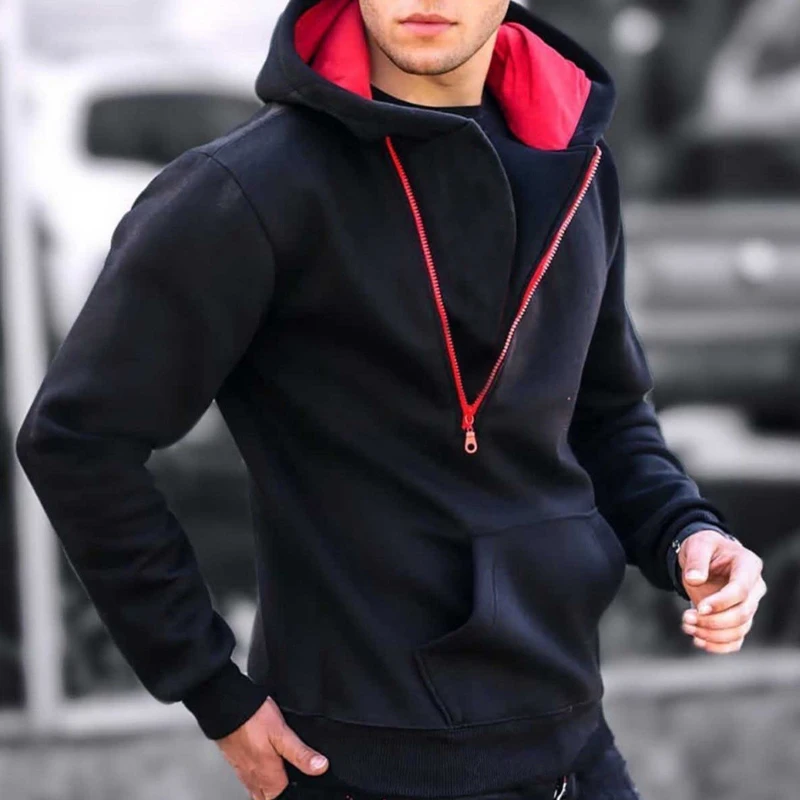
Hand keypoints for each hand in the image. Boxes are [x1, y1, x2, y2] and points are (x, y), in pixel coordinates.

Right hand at [215, 696, 328, 799]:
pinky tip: (262, 769)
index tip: (303, 787)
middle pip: (269, 797)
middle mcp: (254, 777)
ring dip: (268, 790)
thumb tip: (320, 767)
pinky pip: (248, 779)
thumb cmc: (253, 718)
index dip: (295, 793)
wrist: (226, 707)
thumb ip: (300, 753)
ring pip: (257, 790)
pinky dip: (258, 779)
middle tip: (290, 785)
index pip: (283, 796)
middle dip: (279, 794)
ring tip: (278, 784)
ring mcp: (243, 770)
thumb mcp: (282, 733)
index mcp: (268, 775)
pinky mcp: (236, 760)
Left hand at [678, 529, 766, 652]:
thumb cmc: (704, 547)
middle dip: (713, 621)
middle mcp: (754, 588)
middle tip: (686, 618)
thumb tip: (694, 579)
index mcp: (748, 566)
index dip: (721, 603)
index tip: (700, 608)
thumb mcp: (698, 545)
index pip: (741, 591)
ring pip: (739, 629)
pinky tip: (699, 641)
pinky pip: (736, 639)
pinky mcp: (739, 619)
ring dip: (712, 634)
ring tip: (687, 626)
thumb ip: (697, 560)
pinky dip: (719, 646)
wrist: (705, 557)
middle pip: (742, 614)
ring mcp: (749, 605)